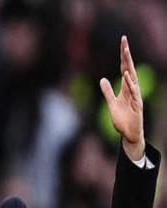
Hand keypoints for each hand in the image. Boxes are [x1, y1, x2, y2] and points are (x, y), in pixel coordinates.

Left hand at [100, 36, 144, 160]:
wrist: (129, 133)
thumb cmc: (122, 119)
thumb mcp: (111, 103)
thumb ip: (107, 92)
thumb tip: (103, 79)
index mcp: (125, 88)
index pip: (124, 68)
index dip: (123, 56)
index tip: (122, 43)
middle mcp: (132, 89)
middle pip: (129, 69)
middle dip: (126, 55)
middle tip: (124, 41)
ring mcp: (135, 96)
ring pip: (132, 78)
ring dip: (128, 66)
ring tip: (125, 53)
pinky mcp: (137, 105)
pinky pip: (134, 92)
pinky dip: (130, 84)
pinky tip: (127, 75)